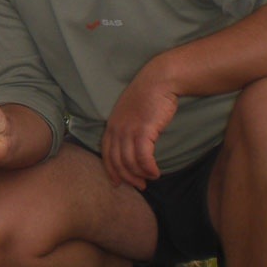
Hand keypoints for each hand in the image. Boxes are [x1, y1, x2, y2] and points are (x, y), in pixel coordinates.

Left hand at [101, 71, 177, 189]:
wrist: (159, 80)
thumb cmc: (148, 96)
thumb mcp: (130, 112)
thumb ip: (127, 128)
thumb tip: (132, 147)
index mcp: (111, 125)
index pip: (106, 154)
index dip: (111, 170)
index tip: (118, 183)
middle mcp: (117, 129)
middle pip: (117, 162)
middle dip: (127, 177)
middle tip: (140, 186)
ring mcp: (129, 130)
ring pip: (130, 162)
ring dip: (140, 174)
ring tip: (151, 178)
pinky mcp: (144, 130)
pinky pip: (143, 157)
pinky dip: (149, 168)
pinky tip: (155, 172)